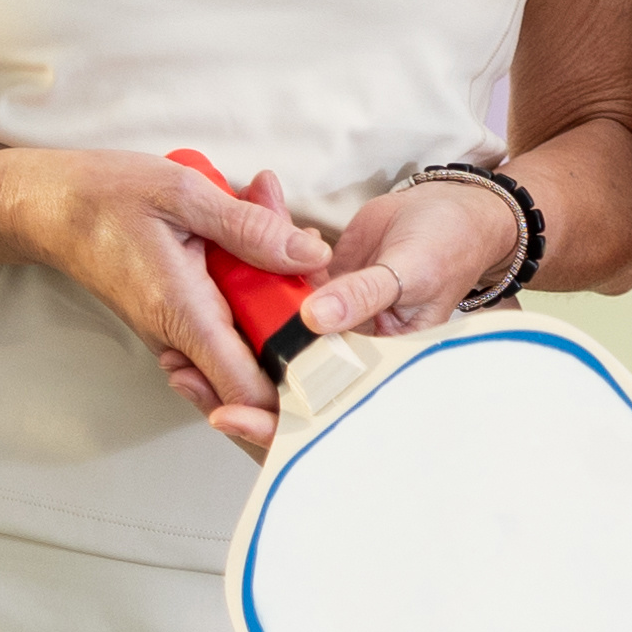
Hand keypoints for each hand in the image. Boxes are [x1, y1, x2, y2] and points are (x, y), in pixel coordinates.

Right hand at [0, 149, 330, 454]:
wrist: (48, 207)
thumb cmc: (103, 197)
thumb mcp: (182, 193)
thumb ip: (249, 227)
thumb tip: (310, 255)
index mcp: (183, 315)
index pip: (248, 392)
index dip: (294, 391)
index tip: (333, 356)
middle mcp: (181, 338)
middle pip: (260, 370)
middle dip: (299, 321)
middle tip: (306, 253)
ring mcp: (179, 334)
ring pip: (248, 343)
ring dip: (275, 298)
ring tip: (273, 226)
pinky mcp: (178, 321)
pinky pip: (229, 324)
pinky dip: (252, 289)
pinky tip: (252, 237)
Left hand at [150, 175, 536, 457]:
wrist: (454, 210)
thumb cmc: (449, 247)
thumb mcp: (409, 270)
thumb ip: (362, 294)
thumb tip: (315, 319)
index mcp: (375, 367)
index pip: (319, 411)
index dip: (272, 421)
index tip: (227, 412)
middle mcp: (346, 354)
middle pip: (282, 389)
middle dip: (229, 386)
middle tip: (182, 375)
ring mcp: (327, 324)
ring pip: (269, 343)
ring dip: (227, 338)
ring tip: (176, 344)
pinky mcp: (315, 293)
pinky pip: (275, 295)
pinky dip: (247, 283)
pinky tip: (212, 277)